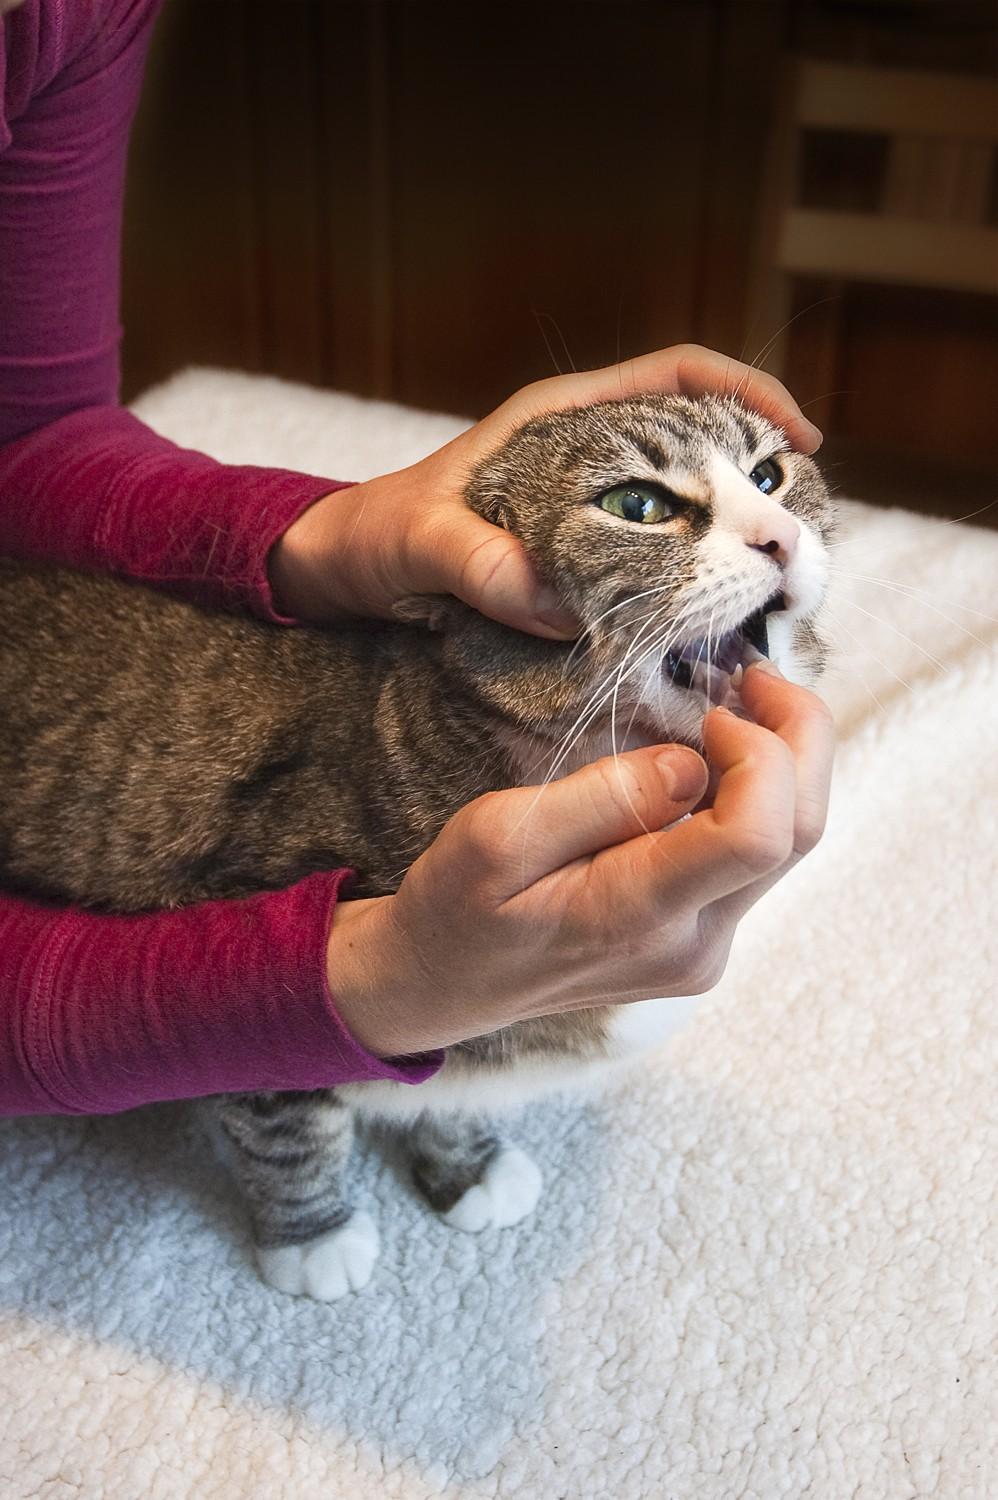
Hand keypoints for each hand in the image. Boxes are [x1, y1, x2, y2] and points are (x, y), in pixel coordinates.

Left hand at [269, 345, 822, 636]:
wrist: (328, 568)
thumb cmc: (366, 534)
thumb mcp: (415, 542)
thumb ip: (478, 565)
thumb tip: (561, 608)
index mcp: (559, 418)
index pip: (674, 376)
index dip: (746, 394)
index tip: (796, 440)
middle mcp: (579, 453)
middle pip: (693, 441)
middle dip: (750, 476)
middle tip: (791, 535)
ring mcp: (576, 505)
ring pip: (674, 505)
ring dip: (719, 539)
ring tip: (763, 585)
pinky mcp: (563, 556)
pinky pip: (639, 558)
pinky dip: (673, 583)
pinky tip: (695, 621)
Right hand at [325, 662, 833, 1056]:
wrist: (441, 983)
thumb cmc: (455, 905)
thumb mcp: (497, 835)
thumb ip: (601, 799)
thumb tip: (692, 764)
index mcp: (639, 915)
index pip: (760, 837)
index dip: (762, 754)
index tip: (709, 708)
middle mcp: (693, 945)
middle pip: (801, 834)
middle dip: (799, 737)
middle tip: (752, 676)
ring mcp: (704, 950)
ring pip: (790, 845)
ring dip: (782, 763)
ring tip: (734, 703)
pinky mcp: (702, 942)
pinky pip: (756, 859)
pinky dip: (755, 795)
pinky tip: (712, 758)